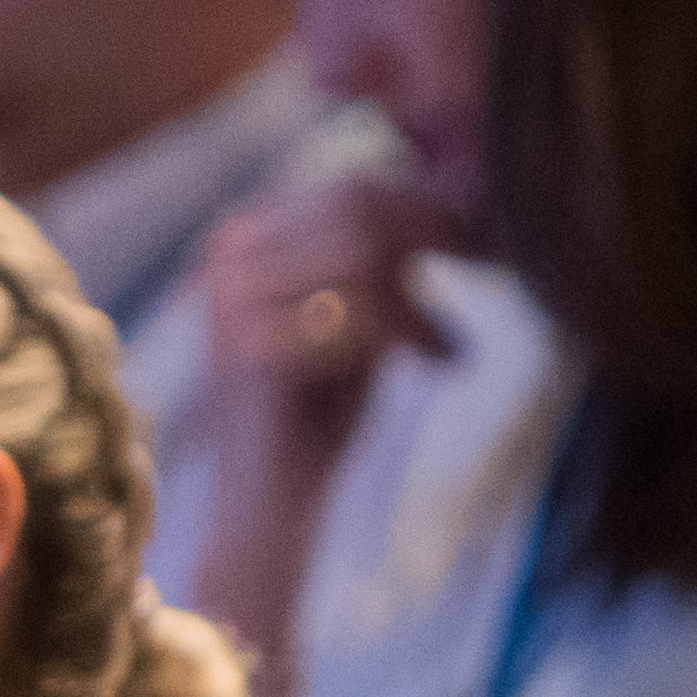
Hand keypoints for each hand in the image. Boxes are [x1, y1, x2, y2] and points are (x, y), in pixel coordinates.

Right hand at [193, 168, 458, 449]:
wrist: (270, 504)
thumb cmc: (317, 414)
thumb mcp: (352, 322)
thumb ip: (375, 268)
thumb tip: (440, 210)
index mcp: (241, 240)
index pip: (345, 192)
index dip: (419, 213)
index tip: (467, 246)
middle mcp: (227, 258)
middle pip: (354, 209)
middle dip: (424, 243)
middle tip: (469, 282)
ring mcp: (234, 299)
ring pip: (363, 256)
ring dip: (417, 304)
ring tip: (440, 348)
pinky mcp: (254, 347)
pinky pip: (361, 311)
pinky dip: (411, 335)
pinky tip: (439, 364)